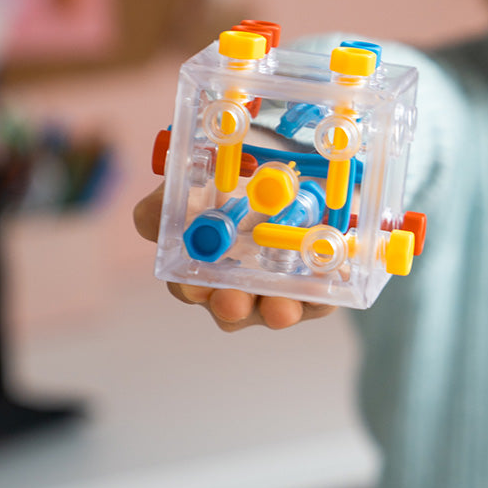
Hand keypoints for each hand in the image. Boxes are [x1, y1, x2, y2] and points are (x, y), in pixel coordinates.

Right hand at [132, 184, 336, 331]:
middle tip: (235, 302)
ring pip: (276, 309)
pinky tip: (335, 279)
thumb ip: (164, 203)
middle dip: (233, 308)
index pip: (189, 288)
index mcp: (200, 267)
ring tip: (285, 305)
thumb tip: (152, 215)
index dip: (191, 290)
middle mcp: (236, 286)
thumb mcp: (188, 185)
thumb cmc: (223, 187)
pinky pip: (319, 295)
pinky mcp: (312, 284)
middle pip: (231, 310)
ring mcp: (274, 288)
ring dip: (279, 309)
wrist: (278, 177)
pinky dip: (326, 290)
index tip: (196, 289)